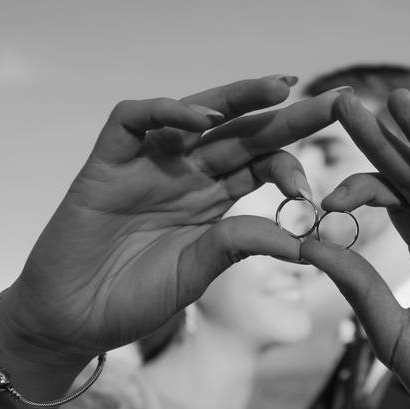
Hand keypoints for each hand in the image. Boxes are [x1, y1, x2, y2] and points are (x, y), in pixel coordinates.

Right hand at [0, 77, 343, 369]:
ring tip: (279, 88)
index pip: (264, 163)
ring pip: (195, 112)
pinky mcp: (105, 162)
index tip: (313, 194)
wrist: (71, 320)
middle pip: (242, 131)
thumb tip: (306, 240)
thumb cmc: (134, 299)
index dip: (293, 165)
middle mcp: (187, 173)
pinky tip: (200, 120)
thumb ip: (241, 246)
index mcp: (215, 199)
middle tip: (337, 99)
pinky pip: (133, 119)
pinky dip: (165, 111)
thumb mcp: (198, 273)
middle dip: (287, 114)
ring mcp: (147, 163)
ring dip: (236, 97)